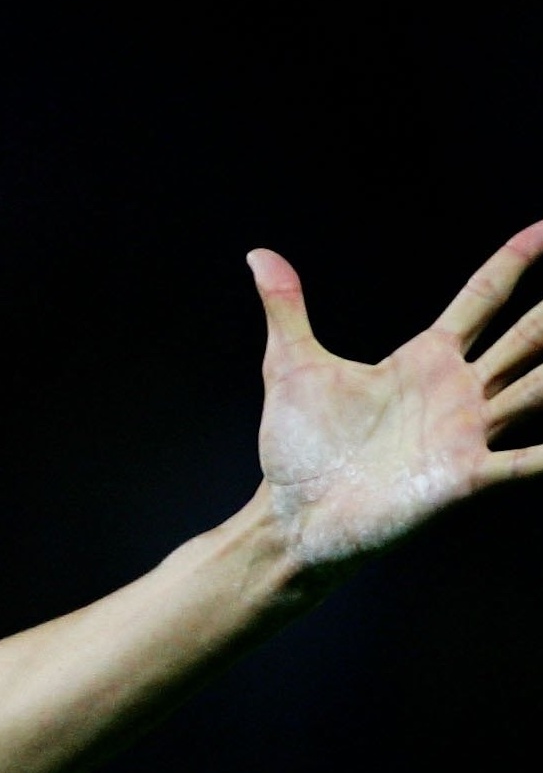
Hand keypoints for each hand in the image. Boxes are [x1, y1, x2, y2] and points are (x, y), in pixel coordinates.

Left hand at [252, 221, 542, 569]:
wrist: (291, 516)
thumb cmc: (297, 449)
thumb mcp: (289, 366)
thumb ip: (286, 308)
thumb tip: (259, 256)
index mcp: (425, 358)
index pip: (484, 296)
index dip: (515, 260)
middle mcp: (458, 391)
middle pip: (528, 337)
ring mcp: (466, 432)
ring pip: (538, 389)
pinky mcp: (463, 476)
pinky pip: (525, 462)